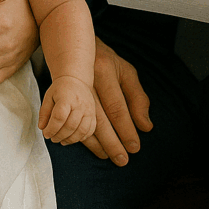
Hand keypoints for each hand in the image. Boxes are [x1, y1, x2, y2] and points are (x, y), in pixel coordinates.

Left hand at [39, 75, 95, 143]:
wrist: (76, 80)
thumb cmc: (60, 89)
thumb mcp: (48, 96)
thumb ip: (44, 112)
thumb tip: (42, 128)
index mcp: (66, 98)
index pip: (59, 117)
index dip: (52, 128)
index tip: (46, 134)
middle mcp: (79, 104)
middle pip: (70, 126)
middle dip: (59, 135)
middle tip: (52, 138)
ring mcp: (89, 110)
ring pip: (81, 131)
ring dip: (70, 140)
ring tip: (61, 140)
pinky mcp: (93, 114)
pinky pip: (89, 130)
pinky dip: (80, 138)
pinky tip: (72, 137)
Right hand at [81, 37, 151, 165]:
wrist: (75, 48)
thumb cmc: (106, 62)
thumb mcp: (126, 72)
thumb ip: (138, 98)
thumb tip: (145, 126)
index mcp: (104, 71)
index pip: (116, 106)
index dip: (126, 129)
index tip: (134, 147)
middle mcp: (86, 80)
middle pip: (99, 118)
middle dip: (112, 142)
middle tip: (123, 160)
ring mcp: (72, 89)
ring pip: (83, 122)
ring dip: (97, 144)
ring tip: (108, 156)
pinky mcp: (62, 97)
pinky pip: (72, 122)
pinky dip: (82, 138)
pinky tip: (92, 147)